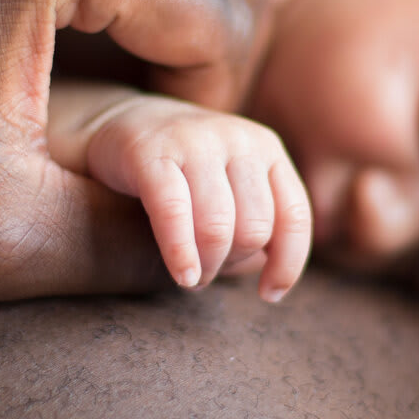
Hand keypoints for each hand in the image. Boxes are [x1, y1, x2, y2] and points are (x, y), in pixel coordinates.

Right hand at [82, 93, 310, 299]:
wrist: (124, 124)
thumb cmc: (186, 172)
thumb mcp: (232, 186)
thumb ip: (256, 224)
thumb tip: (275, 282)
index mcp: (266, 147)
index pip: (294, 215)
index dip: (288, 264)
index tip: (269, 295)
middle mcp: (237, 139)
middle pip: (254, 228)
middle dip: (233, 263)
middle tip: (210, 271)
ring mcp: (195, 141)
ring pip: (218, 227)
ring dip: (208, 266)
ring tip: (193, 277)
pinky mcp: (150, 152)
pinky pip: (173, 213)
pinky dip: (180, 253)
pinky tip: (182, 275)